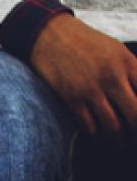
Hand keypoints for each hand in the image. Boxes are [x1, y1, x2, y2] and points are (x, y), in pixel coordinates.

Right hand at [29, 13, 136, 138]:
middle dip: (135, 132)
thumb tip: (136, 91)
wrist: (51, 35)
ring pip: (113, 125)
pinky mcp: (71, 98)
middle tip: (134, 142)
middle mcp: (113, 77)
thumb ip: (131, 70)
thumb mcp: (116, 51)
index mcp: (128, 63)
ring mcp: (91, 89)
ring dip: (118, 140)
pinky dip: (95, 135)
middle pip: (134, 115)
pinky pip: (89, 126)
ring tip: (119, 146)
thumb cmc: (85, 43)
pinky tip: (98, 136)